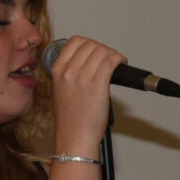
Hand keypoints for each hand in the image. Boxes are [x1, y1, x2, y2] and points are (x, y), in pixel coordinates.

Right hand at [45, 34, 120, 157]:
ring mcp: (83, 77)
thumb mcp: (62, 90)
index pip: (75, 42)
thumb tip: (89, 62)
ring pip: (103, 51)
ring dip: (113, 54)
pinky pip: (111, 61)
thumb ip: (71, 73)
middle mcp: (69, 71)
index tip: (96, 51)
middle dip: (104, 49)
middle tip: (109, 58)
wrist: (74, 138)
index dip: (90, 43)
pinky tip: (121, 64)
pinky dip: (119, 59)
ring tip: (116, 62)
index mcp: (57, 70)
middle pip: (91, 44)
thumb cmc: (70, 120)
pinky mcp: (98, 85)